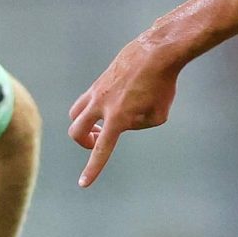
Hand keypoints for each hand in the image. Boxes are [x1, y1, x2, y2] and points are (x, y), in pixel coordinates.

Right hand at [66, 36, 181, 187]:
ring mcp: (97, 90)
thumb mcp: (157, 116)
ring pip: (75, 112)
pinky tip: (116, 101)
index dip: (92, 169)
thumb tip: (125, 120)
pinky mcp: (99, 80)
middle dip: (84, 142)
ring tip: (102, 124)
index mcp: (117, 119)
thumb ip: (137, 124)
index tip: (83, 184)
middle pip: (76, 130)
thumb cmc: (162, 85)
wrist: (157, 52)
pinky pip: (88, 98)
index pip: (101, 151)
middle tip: (98, 141)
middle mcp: (101, 105)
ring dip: (83, 123)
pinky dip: (95, 107)